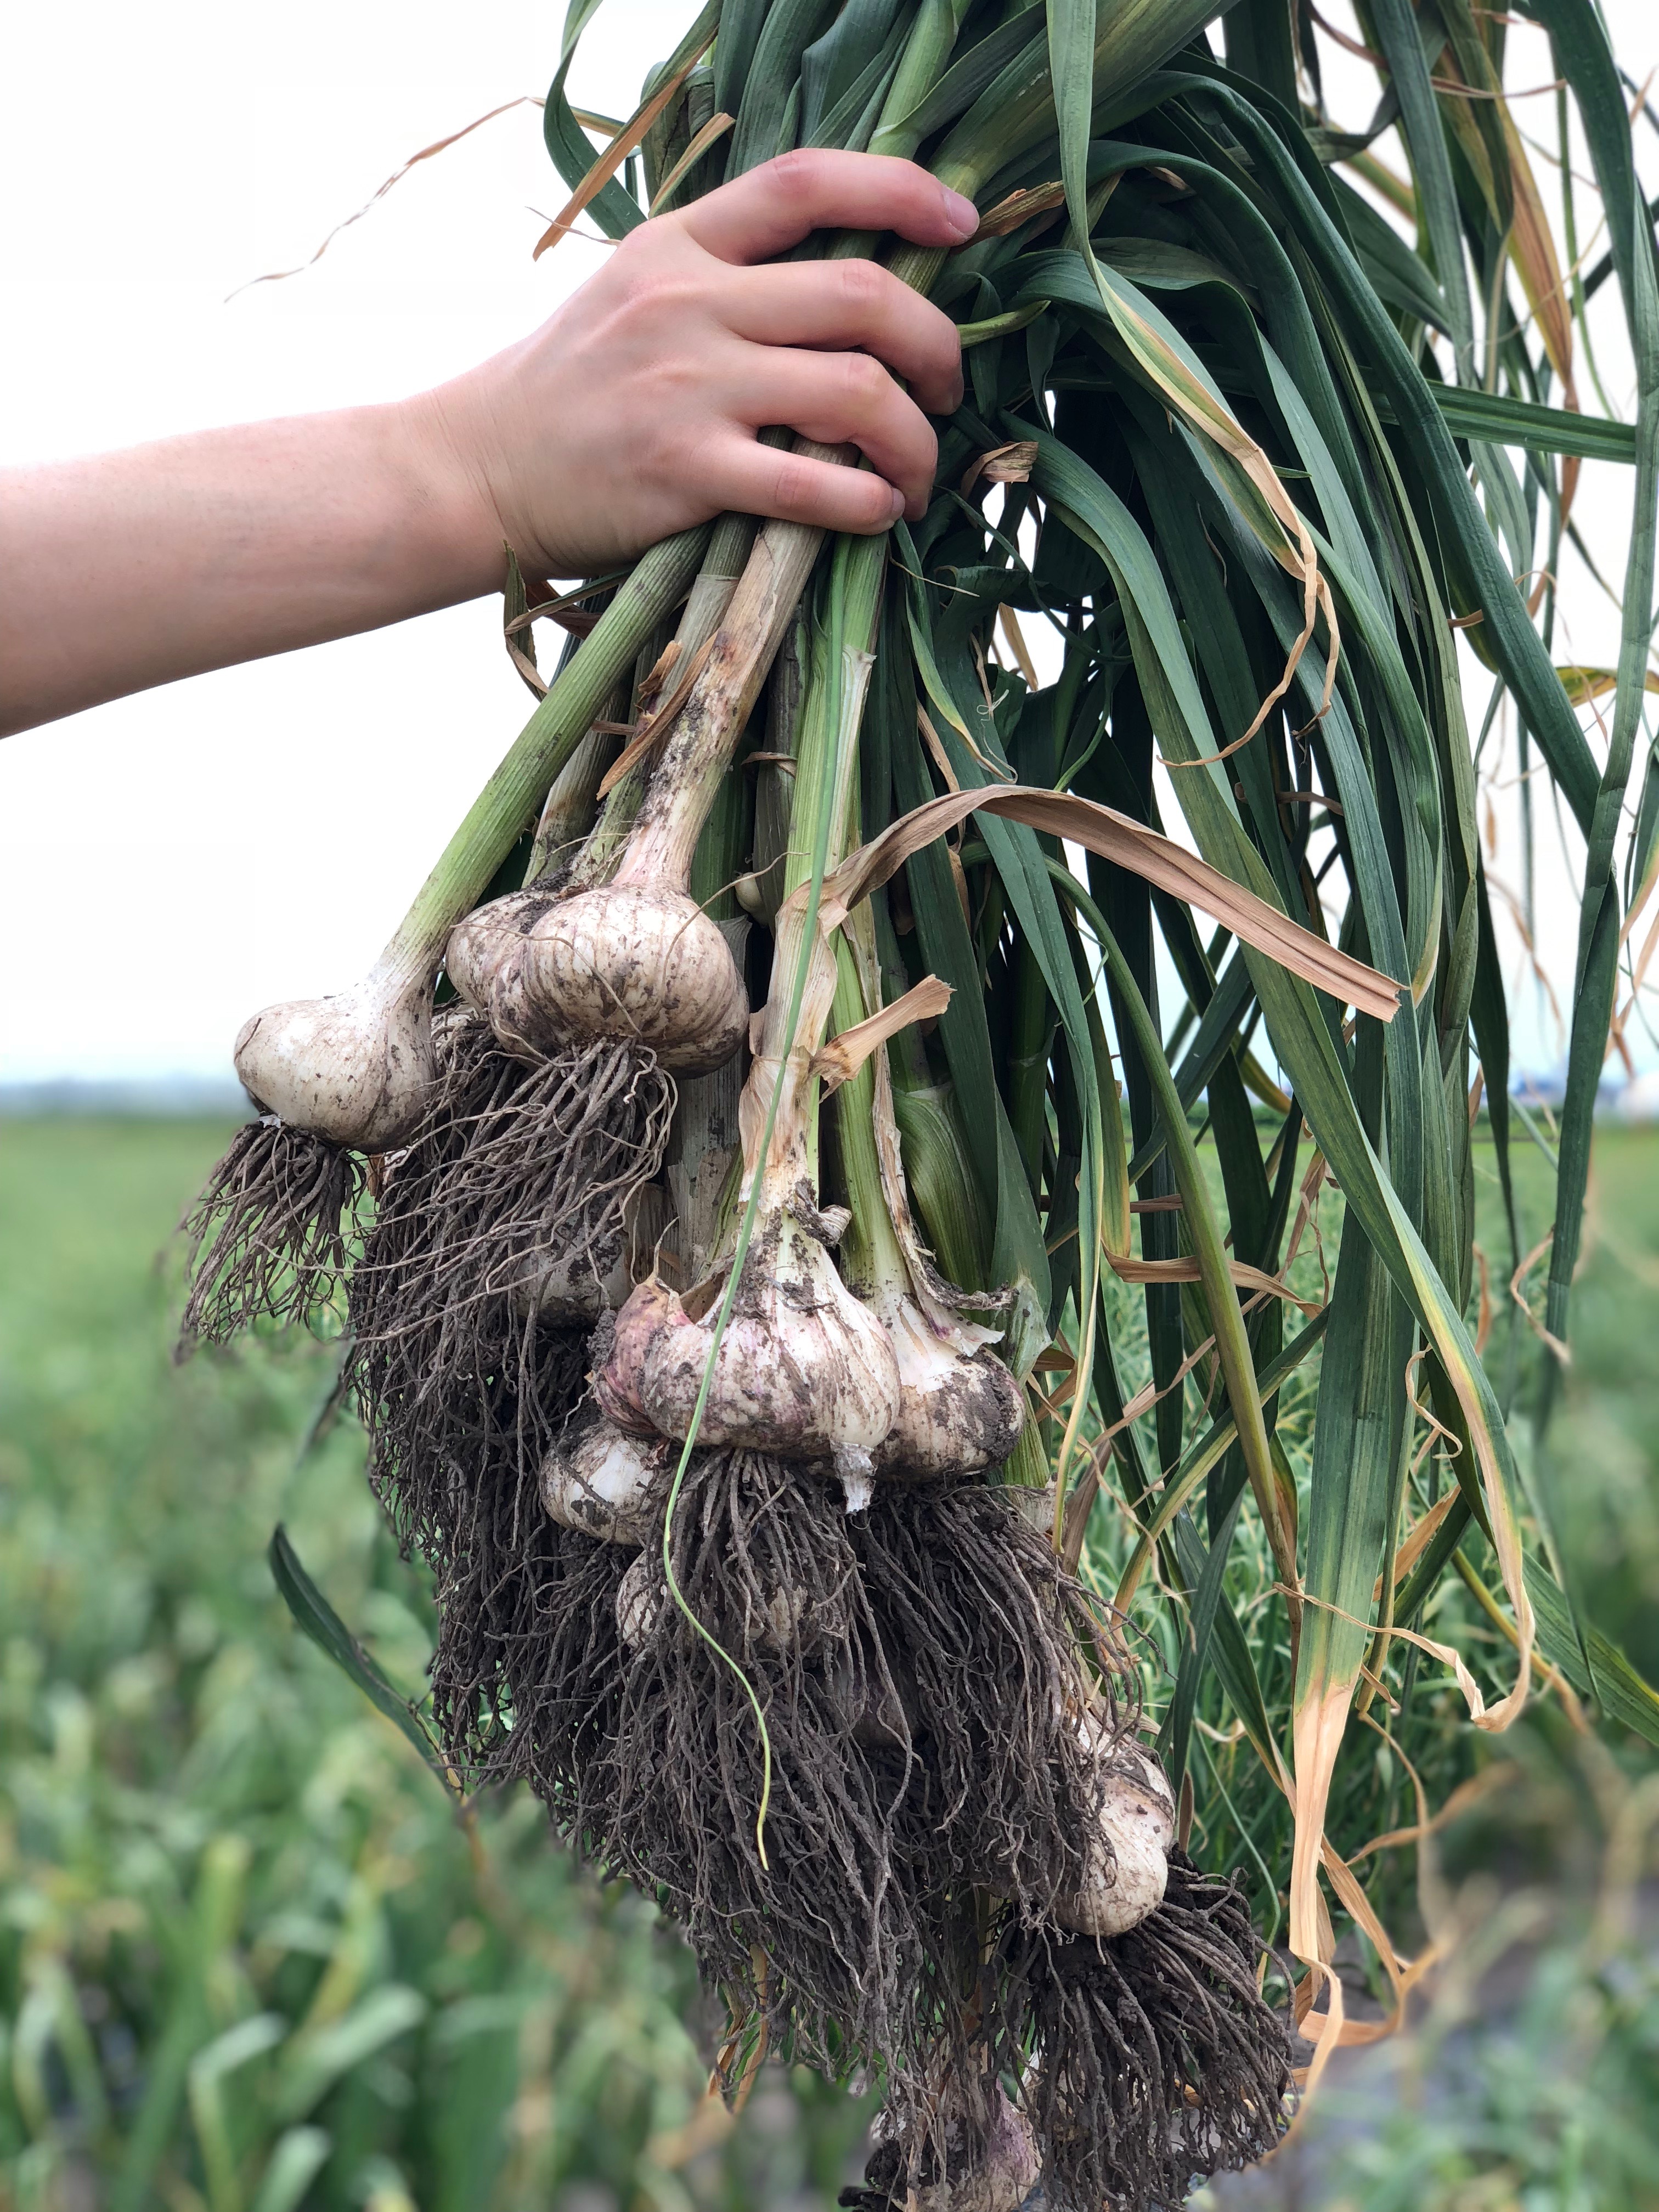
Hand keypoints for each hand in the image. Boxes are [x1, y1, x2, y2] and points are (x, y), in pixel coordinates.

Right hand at [418, 148, 974, 574]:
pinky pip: (811, 484)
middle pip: (861, 294)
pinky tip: (878, 513)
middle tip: (948, 389)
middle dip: (935, 345)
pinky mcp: (682, 473)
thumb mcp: (633, 294)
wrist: (476, 469)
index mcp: (680, 243)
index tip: (960, 227)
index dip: (902, 192)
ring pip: (855, 392)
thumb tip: (843, 296)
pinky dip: (866, 502)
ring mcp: (687, 387)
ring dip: (915, 440)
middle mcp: (688, 301)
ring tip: (918, 473)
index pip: (809, 183)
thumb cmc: (570, 391)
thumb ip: (724, 280)